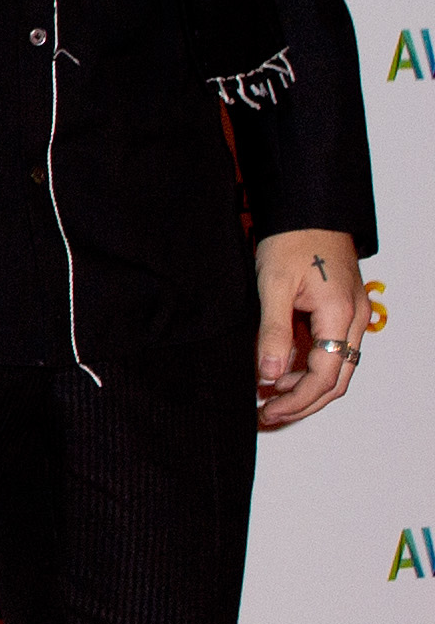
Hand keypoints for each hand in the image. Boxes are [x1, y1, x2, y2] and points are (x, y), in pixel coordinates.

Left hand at [255, 228, 365, 427]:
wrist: (309, 209)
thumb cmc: (292, 239)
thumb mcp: (273, 284)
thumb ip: (274, 331)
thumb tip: (270, 374)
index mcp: (341, 315)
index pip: (325, 376)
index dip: (297, 400)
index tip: (268, 410)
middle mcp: (355, 320)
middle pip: (337, 380)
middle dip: (304, 402)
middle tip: (269, 414)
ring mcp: (352, 316)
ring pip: (336, 367)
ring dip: (306, 386)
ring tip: (269, 396)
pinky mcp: (341, 310)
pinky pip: (330, 349)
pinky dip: (308, 366)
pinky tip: (280, 371)